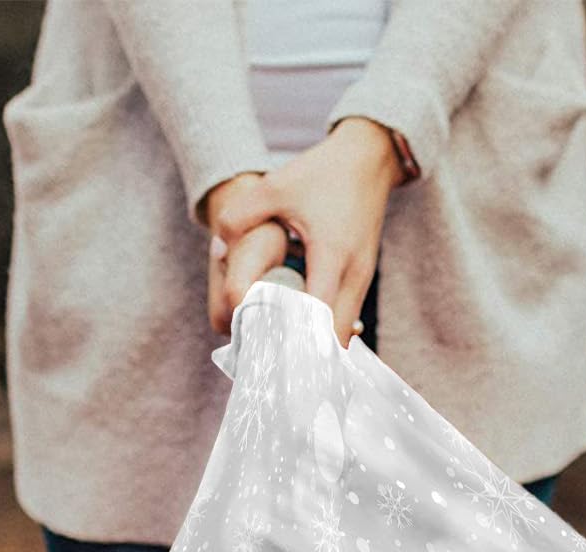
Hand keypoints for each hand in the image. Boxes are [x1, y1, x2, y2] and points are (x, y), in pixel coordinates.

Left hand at [209, 119, 402, 345]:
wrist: (369, 157)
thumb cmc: (323, 172)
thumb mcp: (276, 187)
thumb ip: (240, 216)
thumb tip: (217, 249)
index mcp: (332, 256)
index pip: (317, 318)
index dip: (295, 341)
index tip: (270, 353)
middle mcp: (353, 275)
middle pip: (334, 339)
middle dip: (306, 354)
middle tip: (272, 360)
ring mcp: (363, 279)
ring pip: (342, 332)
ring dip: (315, 343)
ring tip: (282, 349)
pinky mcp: (362, 278)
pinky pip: (344, 317)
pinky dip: (324, 329)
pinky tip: (298, 328)